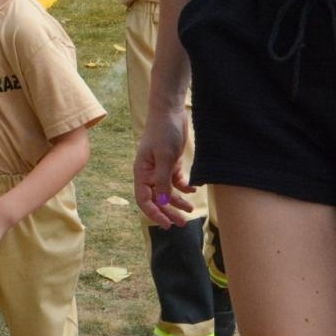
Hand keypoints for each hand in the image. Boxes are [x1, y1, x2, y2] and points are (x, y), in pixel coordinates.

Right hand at [134, 108, 195, 225]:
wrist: (170, 111)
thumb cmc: (163, 132)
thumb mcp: (165, 157)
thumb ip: (163, 180)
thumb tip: (162, 203)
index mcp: (142, 172)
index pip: (144, 200)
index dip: (154, 214)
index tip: (167, 225)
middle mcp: (149, 173)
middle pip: (156, 198)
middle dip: (168, 212)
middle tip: (182, 223)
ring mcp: (160, 168)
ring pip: (167, 191)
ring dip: (177, 201)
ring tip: (190, 209)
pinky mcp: (171, 162)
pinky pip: (176, 181)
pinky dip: (184, 187)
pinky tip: (193, 189)